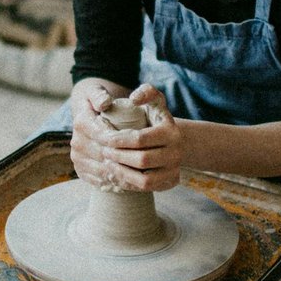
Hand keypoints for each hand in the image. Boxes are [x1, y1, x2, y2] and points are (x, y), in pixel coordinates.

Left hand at [69, 83, 183, 191]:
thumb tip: (134, 98)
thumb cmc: (157, 119)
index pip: (140, 139)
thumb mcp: (156, 102)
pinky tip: (117, 174)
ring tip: (108, 164)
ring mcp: (174, 170)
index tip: (105, 138)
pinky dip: (129, 183)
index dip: (119, 140)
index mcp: (171, 132)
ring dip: (122, 173)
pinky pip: (146, 189)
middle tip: (103, 152)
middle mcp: (176, 153)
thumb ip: (147, 92)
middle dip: (118, 157)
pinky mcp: (169, 183)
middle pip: (142, 160)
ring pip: (145, 180)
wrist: (176, 141)